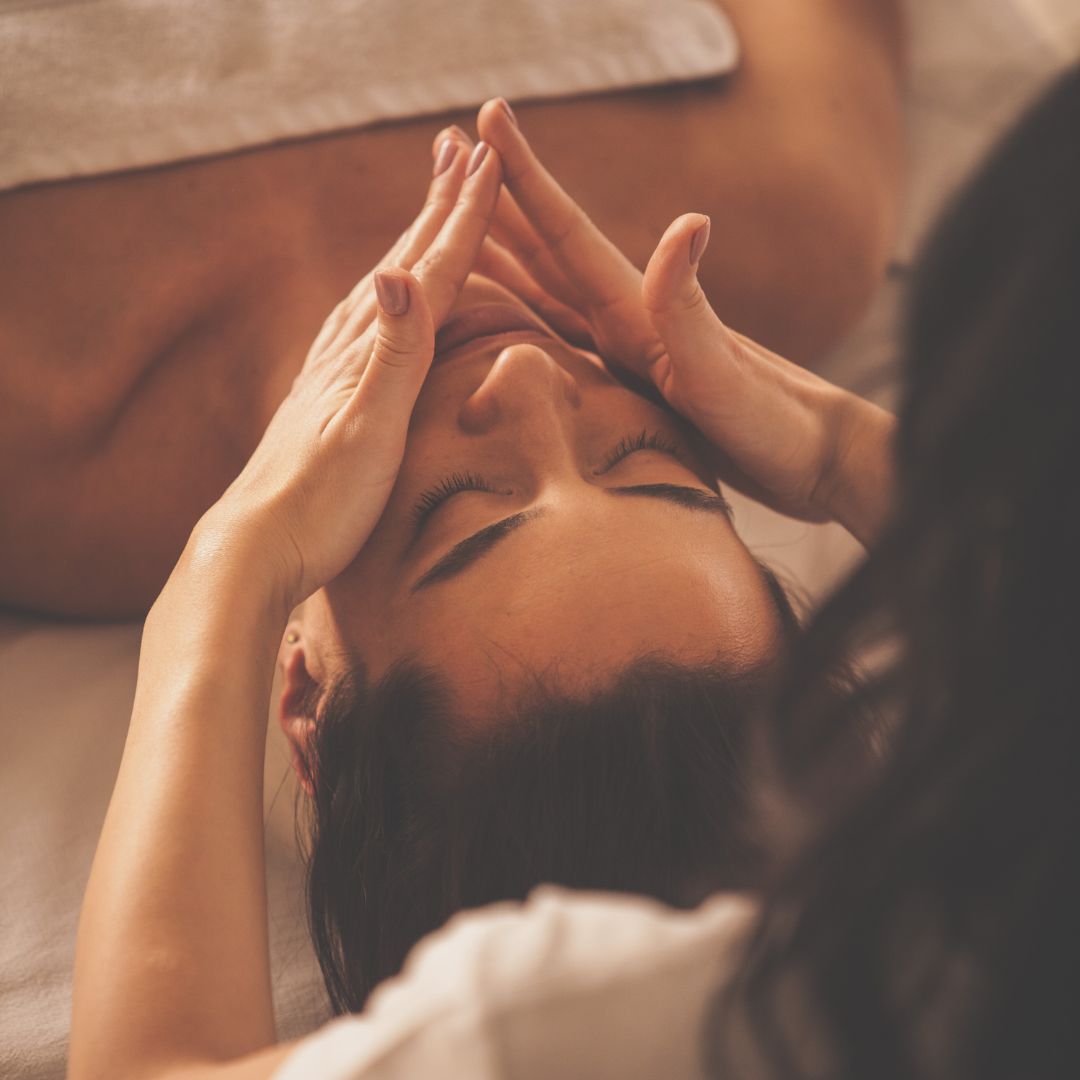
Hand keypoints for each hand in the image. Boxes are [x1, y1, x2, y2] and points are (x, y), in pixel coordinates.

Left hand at [191, 139, 503, 607]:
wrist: (255, 550)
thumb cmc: (319, 506)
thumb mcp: (366, 432)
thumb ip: (390, 356)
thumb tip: (397, 272)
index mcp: (368, 355)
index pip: (427, 272)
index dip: (462, 218)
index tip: (489, 159)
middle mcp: (346, 352)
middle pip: (403, 263)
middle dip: (438, 206)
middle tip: (462, 148)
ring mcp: (331, 374)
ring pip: (382, 289)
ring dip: (412, 242)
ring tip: (429, 209)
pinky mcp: (324, 400)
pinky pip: (362, 327)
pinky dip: (384, 296)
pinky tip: (377, 299)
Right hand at [469, 99, 893, 539]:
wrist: (814, 460)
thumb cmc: (774, 425)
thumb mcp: (724, 374)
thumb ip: (690, 309)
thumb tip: (688, 220)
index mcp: (637, 311)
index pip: (566, 233)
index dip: (523, 178)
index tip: (483, 118)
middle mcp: (628, 319)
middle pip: (546, 247)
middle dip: (495, 199)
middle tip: (446, 149)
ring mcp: (630, 349)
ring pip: (546, 287)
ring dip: (503, 251)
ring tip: (456, 222)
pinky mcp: (633, 382)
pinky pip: (559, 337)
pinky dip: (523, 315)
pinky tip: (505, 314)